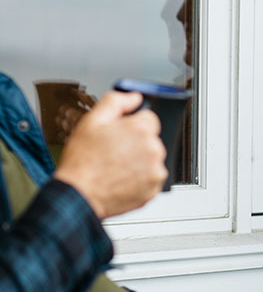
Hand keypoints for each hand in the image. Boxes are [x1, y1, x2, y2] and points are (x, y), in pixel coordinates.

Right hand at [53, 91, 167, 218]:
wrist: (78, 195)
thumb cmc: (82, 161)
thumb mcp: (92, 121)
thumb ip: (115, 102)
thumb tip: (134, 96)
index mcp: (141, 130)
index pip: (149, 119)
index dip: (131, 125)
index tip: (120, 134)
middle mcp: (153, 149)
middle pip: (151, 140)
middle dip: (135, 143)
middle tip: (113, 153)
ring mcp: (155, 170)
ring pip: (152, 159)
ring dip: (139, 162)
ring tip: (116, 168)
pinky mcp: (154, 189)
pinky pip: (151, 179)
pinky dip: (140, 179)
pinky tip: (122, 180)